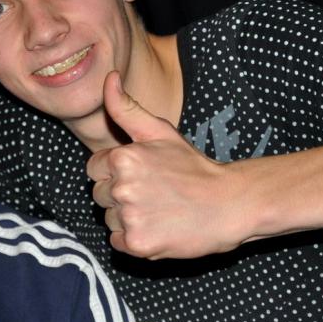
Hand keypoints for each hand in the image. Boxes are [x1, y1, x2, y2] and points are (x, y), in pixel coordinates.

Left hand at [87, 71, 243, 258]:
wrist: (229, 204)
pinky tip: (157, 228)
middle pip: (99, 195)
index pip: (93, 169)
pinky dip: (133, 239)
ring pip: (109, 219)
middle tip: (153, 193)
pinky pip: (117, 242)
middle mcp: (122, 187)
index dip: (114, 172)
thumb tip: (109, 77)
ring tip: (157, 210)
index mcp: (123, 157)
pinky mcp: (137, 244)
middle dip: (120, 195)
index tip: (141, 175)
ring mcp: (130, 217)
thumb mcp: (160, 132)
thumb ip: (126, 107)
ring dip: (127, 218)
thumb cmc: (192, 167)